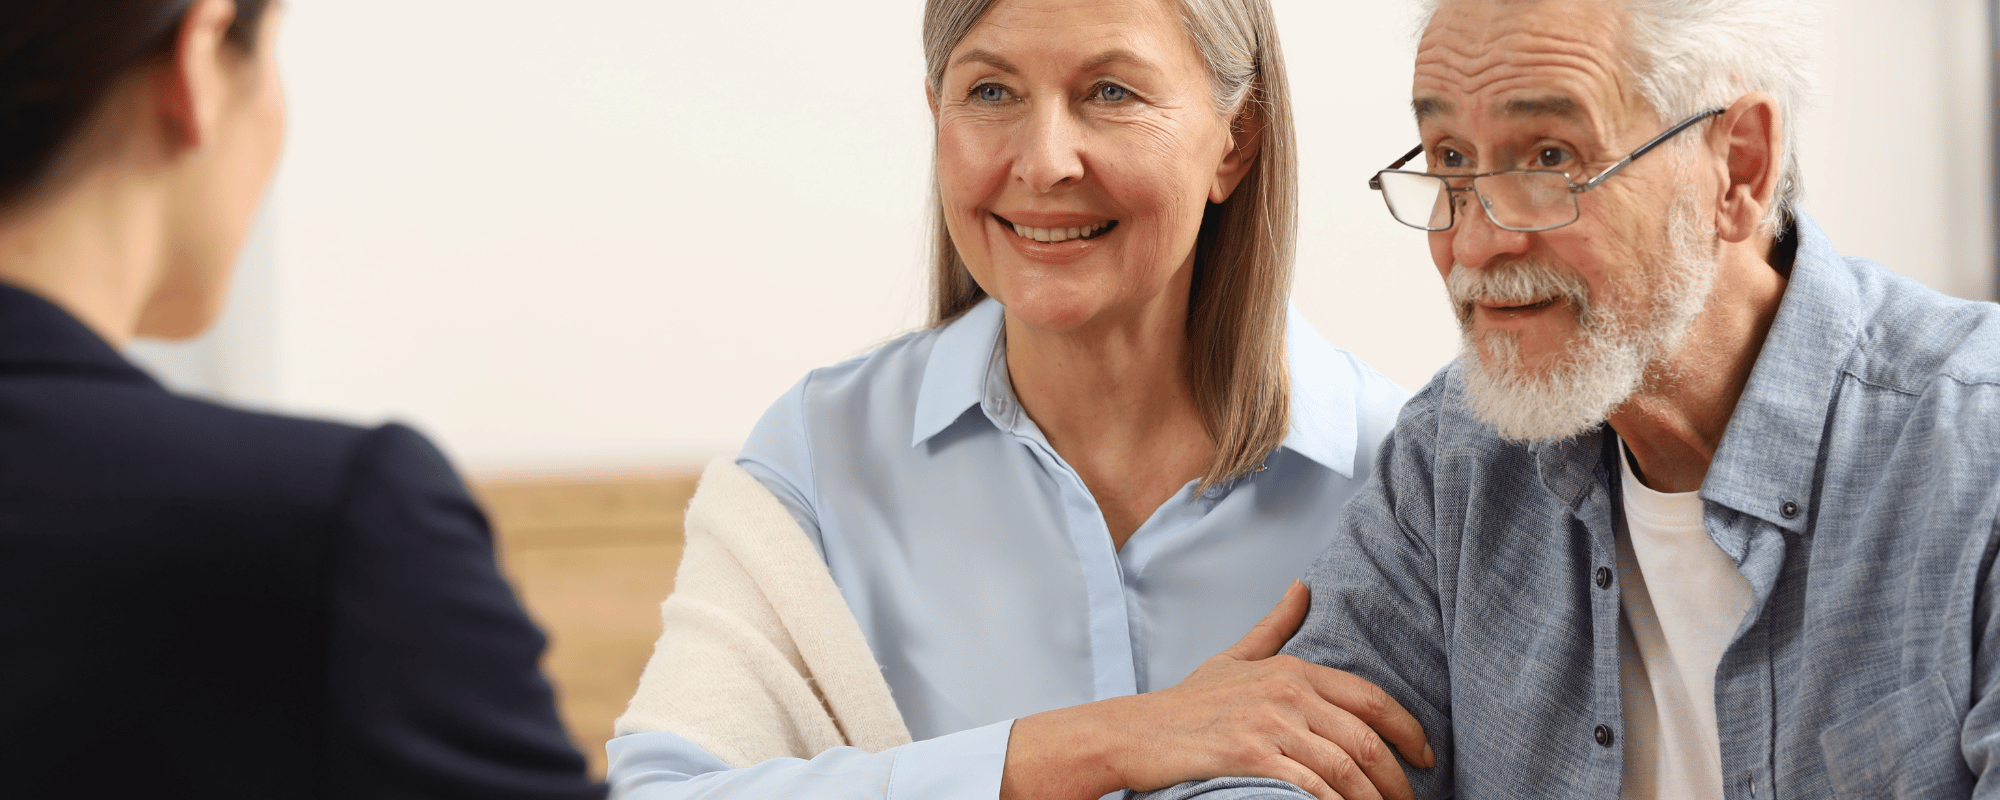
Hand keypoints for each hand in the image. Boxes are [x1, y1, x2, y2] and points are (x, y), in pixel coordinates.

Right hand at [1001, 581, 1433, 799]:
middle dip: (1398, 778)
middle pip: (1366, 739)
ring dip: (1373, 799)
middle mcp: (1287, 693)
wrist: (1135, 733)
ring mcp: (1270, 726)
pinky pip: (1312, 787)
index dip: (1409, 731)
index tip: (1426, 757)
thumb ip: (1275, 628)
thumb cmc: (1187, 702)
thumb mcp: (1234, 657)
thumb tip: (1303, 588)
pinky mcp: (1251, 757)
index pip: (1371, 699)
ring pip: (1346, 768)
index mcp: (1292, 670)